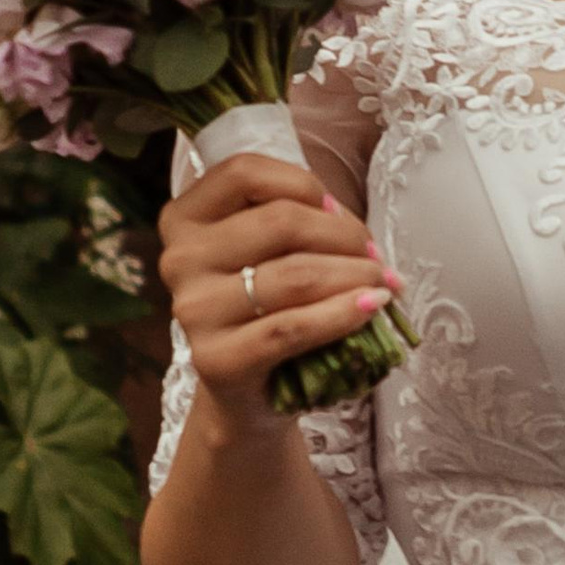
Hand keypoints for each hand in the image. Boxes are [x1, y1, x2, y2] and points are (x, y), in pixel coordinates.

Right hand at [158, 153, 400, 433]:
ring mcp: (194, 311)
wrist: (248, 391)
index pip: (243, 172)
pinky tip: (372, 307)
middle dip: (345, 234)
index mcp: (185, 219)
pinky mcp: (217, 360)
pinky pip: (292, 327)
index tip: (337, 210)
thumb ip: (297, 221)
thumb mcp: (268, 252)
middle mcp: (179, 259)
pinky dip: (342, 314)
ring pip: (295, 275)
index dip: (302, 183)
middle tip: (376, 258)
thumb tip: (353, 228)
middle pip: (281, 220)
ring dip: (355, 275)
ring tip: (384, 284)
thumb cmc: (266, 307)